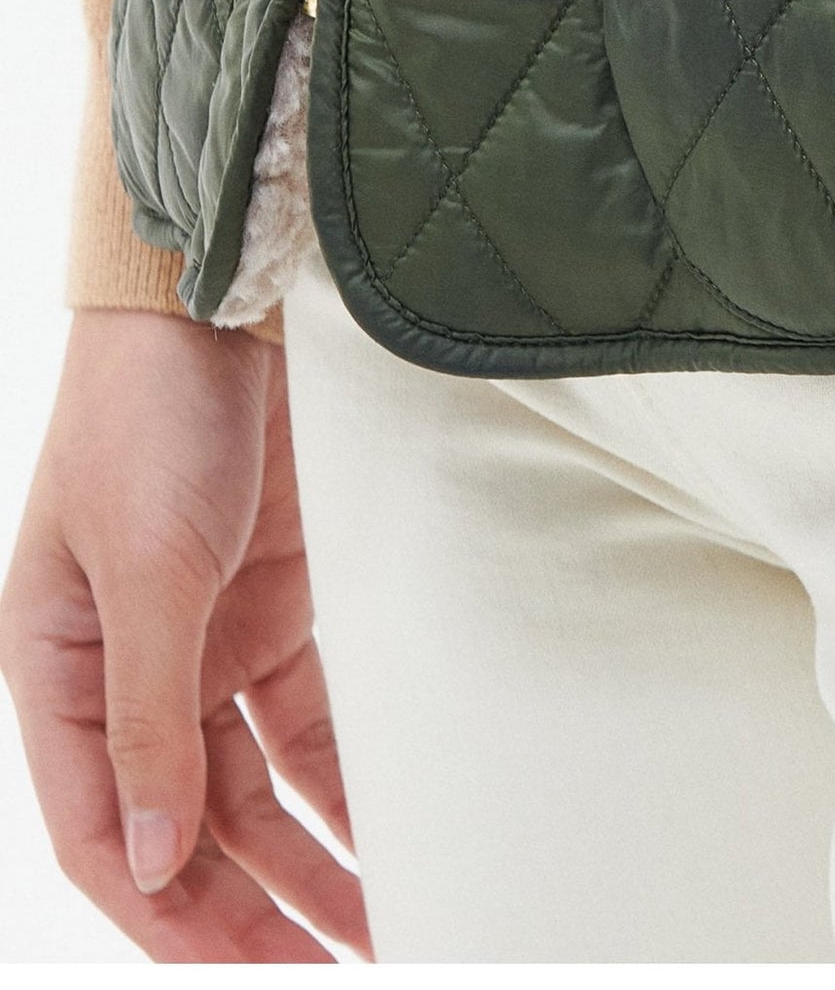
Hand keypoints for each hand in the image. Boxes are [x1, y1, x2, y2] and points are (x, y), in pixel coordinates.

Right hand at [0, 310, 369, 960]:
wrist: (219, 304)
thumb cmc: (148, 418)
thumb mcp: (146, 570)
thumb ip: (149, 715)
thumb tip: (157, 858)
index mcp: (56, 675)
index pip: (106, 832)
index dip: (168, 915)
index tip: (244, 978)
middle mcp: (129, 674)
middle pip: (191, 826)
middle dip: (253, 909)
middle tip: (331, 975)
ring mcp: (208, 641)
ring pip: (257, 785)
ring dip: (309, 857)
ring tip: (375, 931)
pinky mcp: (279, 604)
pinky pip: (309, 717)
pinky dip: (343, 776)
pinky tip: (386, 828)